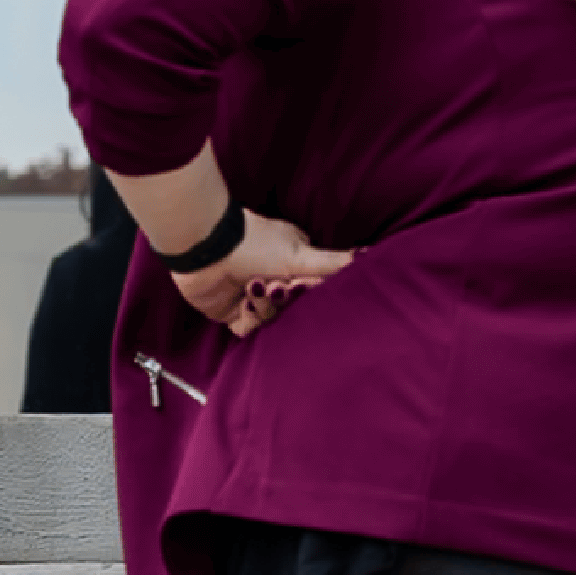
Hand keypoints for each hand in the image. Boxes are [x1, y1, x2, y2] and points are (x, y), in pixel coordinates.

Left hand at [169, 210, 355, 337]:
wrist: (207, 250)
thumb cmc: (255, 244)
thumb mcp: (301, 254)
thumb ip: (335, 261)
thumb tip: (368, 255)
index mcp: (292, 263)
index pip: (312, 291)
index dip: (309, 293)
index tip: (301, 285)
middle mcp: (274, 280)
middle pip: (292, 309)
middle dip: (285, 300)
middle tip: (277, 288)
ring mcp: (253, 297)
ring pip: (272, 321)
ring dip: (264, 307)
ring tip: (253, 288)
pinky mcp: (233, 312)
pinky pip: (249, 330)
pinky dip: (248, 319)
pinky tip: (242, 301)